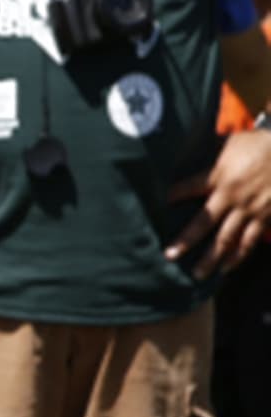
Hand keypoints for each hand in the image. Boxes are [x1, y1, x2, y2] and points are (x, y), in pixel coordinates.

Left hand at [166, 129, 270, 276]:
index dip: (171, 196)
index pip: (187, 188)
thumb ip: (209, 148)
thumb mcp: (232, 142)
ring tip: (197, 274)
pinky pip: (249, 241)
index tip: (157, 205)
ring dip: (211, 258)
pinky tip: (226, 268)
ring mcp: (249, 209)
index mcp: (219, 175)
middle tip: (169, 256)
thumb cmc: (261, 144)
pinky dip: (237, 256)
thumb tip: (185, 143)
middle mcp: (231, 195)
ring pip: (226, 238)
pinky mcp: (265, 217)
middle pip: (204, 222)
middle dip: (185, 241)